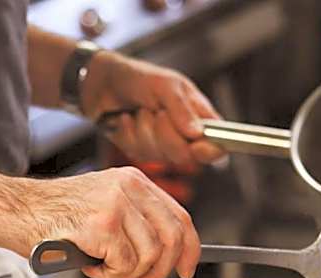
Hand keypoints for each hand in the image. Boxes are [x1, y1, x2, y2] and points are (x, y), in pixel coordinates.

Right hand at [18, 166, 200, 277]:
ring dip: (126, 274)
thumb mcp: (103, 206)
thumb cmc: (52, 216)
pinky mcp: (101, 226)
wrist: (15, 211)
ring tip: (101, 266)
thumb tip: (165, 255)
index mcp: (133, 180)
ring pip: (149, 257)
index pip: (180, 216)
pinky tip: (88, 263)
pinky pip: (124, 266)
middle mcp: (128, 186)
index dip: (189, 249)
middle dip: (158, 270)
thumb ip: (135, 222)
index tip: (187, 269)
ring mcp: (116, 204)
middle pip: (171, 239)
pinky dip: (107, 275)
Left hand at [81, 52, 224, 169]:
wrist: (103, 83)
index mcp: (199, 117)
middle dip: (167, 135)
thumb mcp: (164, 84)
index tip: (197, 145)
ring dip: (144, 129)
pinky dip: (129, 133)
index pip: (217, 144)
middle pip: (186, 156)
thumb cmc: (138, 78)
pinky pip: (138, 153)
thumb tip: (198, 133)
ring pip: (159, 156)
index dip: (211, 151)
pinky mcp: (140, 151)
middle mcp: (183, 135)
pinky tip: (126, 119)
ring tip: (140, 110)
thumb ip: (181, 108)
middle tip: (157, 112)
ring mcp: (161, 145)